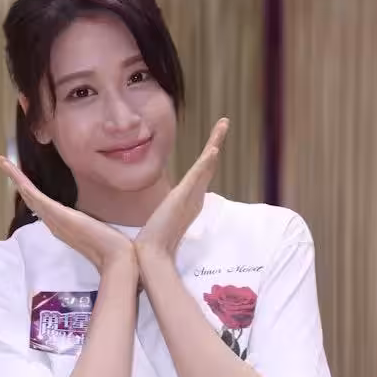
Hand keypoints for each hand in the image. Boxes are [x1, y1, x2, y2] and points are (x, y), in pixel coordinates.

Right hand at [0, 157, 134, 272]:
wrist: (115, 258)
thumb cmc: (112, 248)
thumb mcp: (99, 232)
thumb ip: (93, 226)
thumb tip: (96, 222)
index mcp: (61, 226)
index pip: (41, 206)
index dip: (30, 193)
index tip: (23, 183)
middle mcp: (53, 223)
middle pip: (30, 199)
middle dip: (17, 181)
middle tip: (5, 165)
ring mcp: (53, 219)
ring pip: (29, 195)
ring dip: (15, 177)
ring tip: (3, 162)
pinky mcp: (57, 214)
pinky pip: (35, 195)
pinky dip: (22, 182)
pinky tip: (14, 173)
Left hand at [135, 118, 228, 261]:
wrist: (152, 254)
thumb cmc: (156, 242)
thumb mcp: (162, 220)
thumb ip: (168, 215)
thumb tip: (163, 217)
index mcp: (190, 200)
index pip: (201, 173)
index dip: (209, 156)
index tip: (214, 142)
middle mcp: (194, 197)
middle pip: (208, 165)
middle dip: (216, 142)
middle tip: (224, 122)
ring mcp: (191, 197)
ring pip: (205, 166)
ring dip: (214, 144)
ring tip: (222, 125)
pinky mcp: (184, 198)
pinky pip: (197, 177)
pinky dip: (206, 164)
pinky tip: (212, 151)